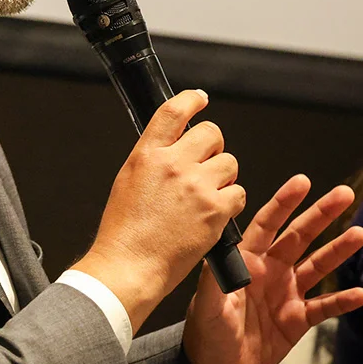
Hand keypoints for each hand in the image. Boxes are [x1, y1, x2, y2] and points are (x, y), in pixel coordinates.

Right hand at [73, 90, 245, 329]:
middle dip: (213, 146)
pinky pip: (238, 192)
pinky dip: (230, 202)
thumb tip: (174, 147)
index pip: (174, 111)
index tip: (200, 99)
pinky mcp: (216, 210)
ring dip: (223, 177)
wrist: (130, 264)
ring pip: (229, 163)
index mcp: (147, 153)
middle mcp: (174, 164)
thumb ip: (153, 159)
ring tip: (206, 196)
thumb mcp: (128, 180)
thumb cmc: (124, 231)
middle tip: (206, 163)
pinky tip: (213, 214)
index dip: (191, 99)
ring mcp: (197, 186)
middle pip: (211, 133)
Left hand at [184, 175, 362, 363]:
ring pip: (317, 266)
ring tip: (359, 234)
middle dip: (321, 215)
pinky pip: (324, 307)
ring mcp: (285, 294)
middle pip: (299, 236)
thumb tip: (221, 252)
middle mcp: (269, 271)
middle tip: (344, 194)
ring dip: (338, 250)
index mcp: (245, 261)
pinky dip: (342, 300)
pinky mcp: (297, 321)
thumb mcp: (206, 305)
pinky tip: (360, 293)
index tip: (302, 182)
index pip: (267, 224)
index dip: (284, 202)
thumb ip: (216, 279)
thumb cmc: (204, 334)